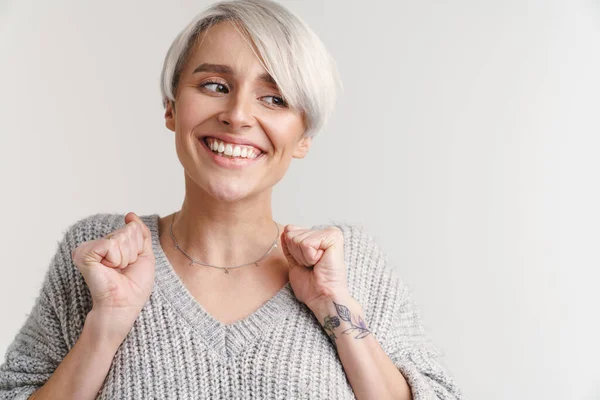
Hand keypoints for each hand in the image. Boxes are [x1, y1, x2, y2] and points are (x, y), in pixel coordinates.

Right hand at [71, 212, 154, 342]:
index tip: (130, 265)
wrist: (123, 305)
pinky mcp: (84, 254)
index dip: (138, 248)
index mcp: (111, 245)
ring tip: (116, 271)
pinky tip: (109, 269)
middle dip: (133, 252)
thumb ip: (141, 234)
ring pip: (121, 236)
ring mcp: (89, 248)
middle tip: (123, 269)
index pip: (134, 228)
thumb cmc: (133, 287)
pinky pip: (111, 244)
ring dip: (126, 257)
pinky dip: (116, 259)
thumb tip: (130, 216)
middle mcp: (98, 245)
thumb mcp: (144, 256)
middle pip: (129, 231)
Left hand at [281, 225, 348, 310]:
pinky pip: (306, 244)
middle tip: (312, 266)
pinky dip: (309, 258)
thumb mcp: (295, 261)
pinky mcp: (333, 237)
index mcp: (317, 236)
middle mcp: (325, 232)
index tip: (307, 264)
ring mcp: (330, 233)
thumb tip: (287, 229)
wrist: (321, 297)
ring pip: (298, 239)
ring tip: (317, 265)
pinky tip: (320, 263)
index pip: (290, 231)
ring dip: (304, 258)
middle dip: (297, 254)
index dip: (292, 252)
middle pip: (292, 235)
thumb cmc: (311, 285)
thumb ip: (291, 245)